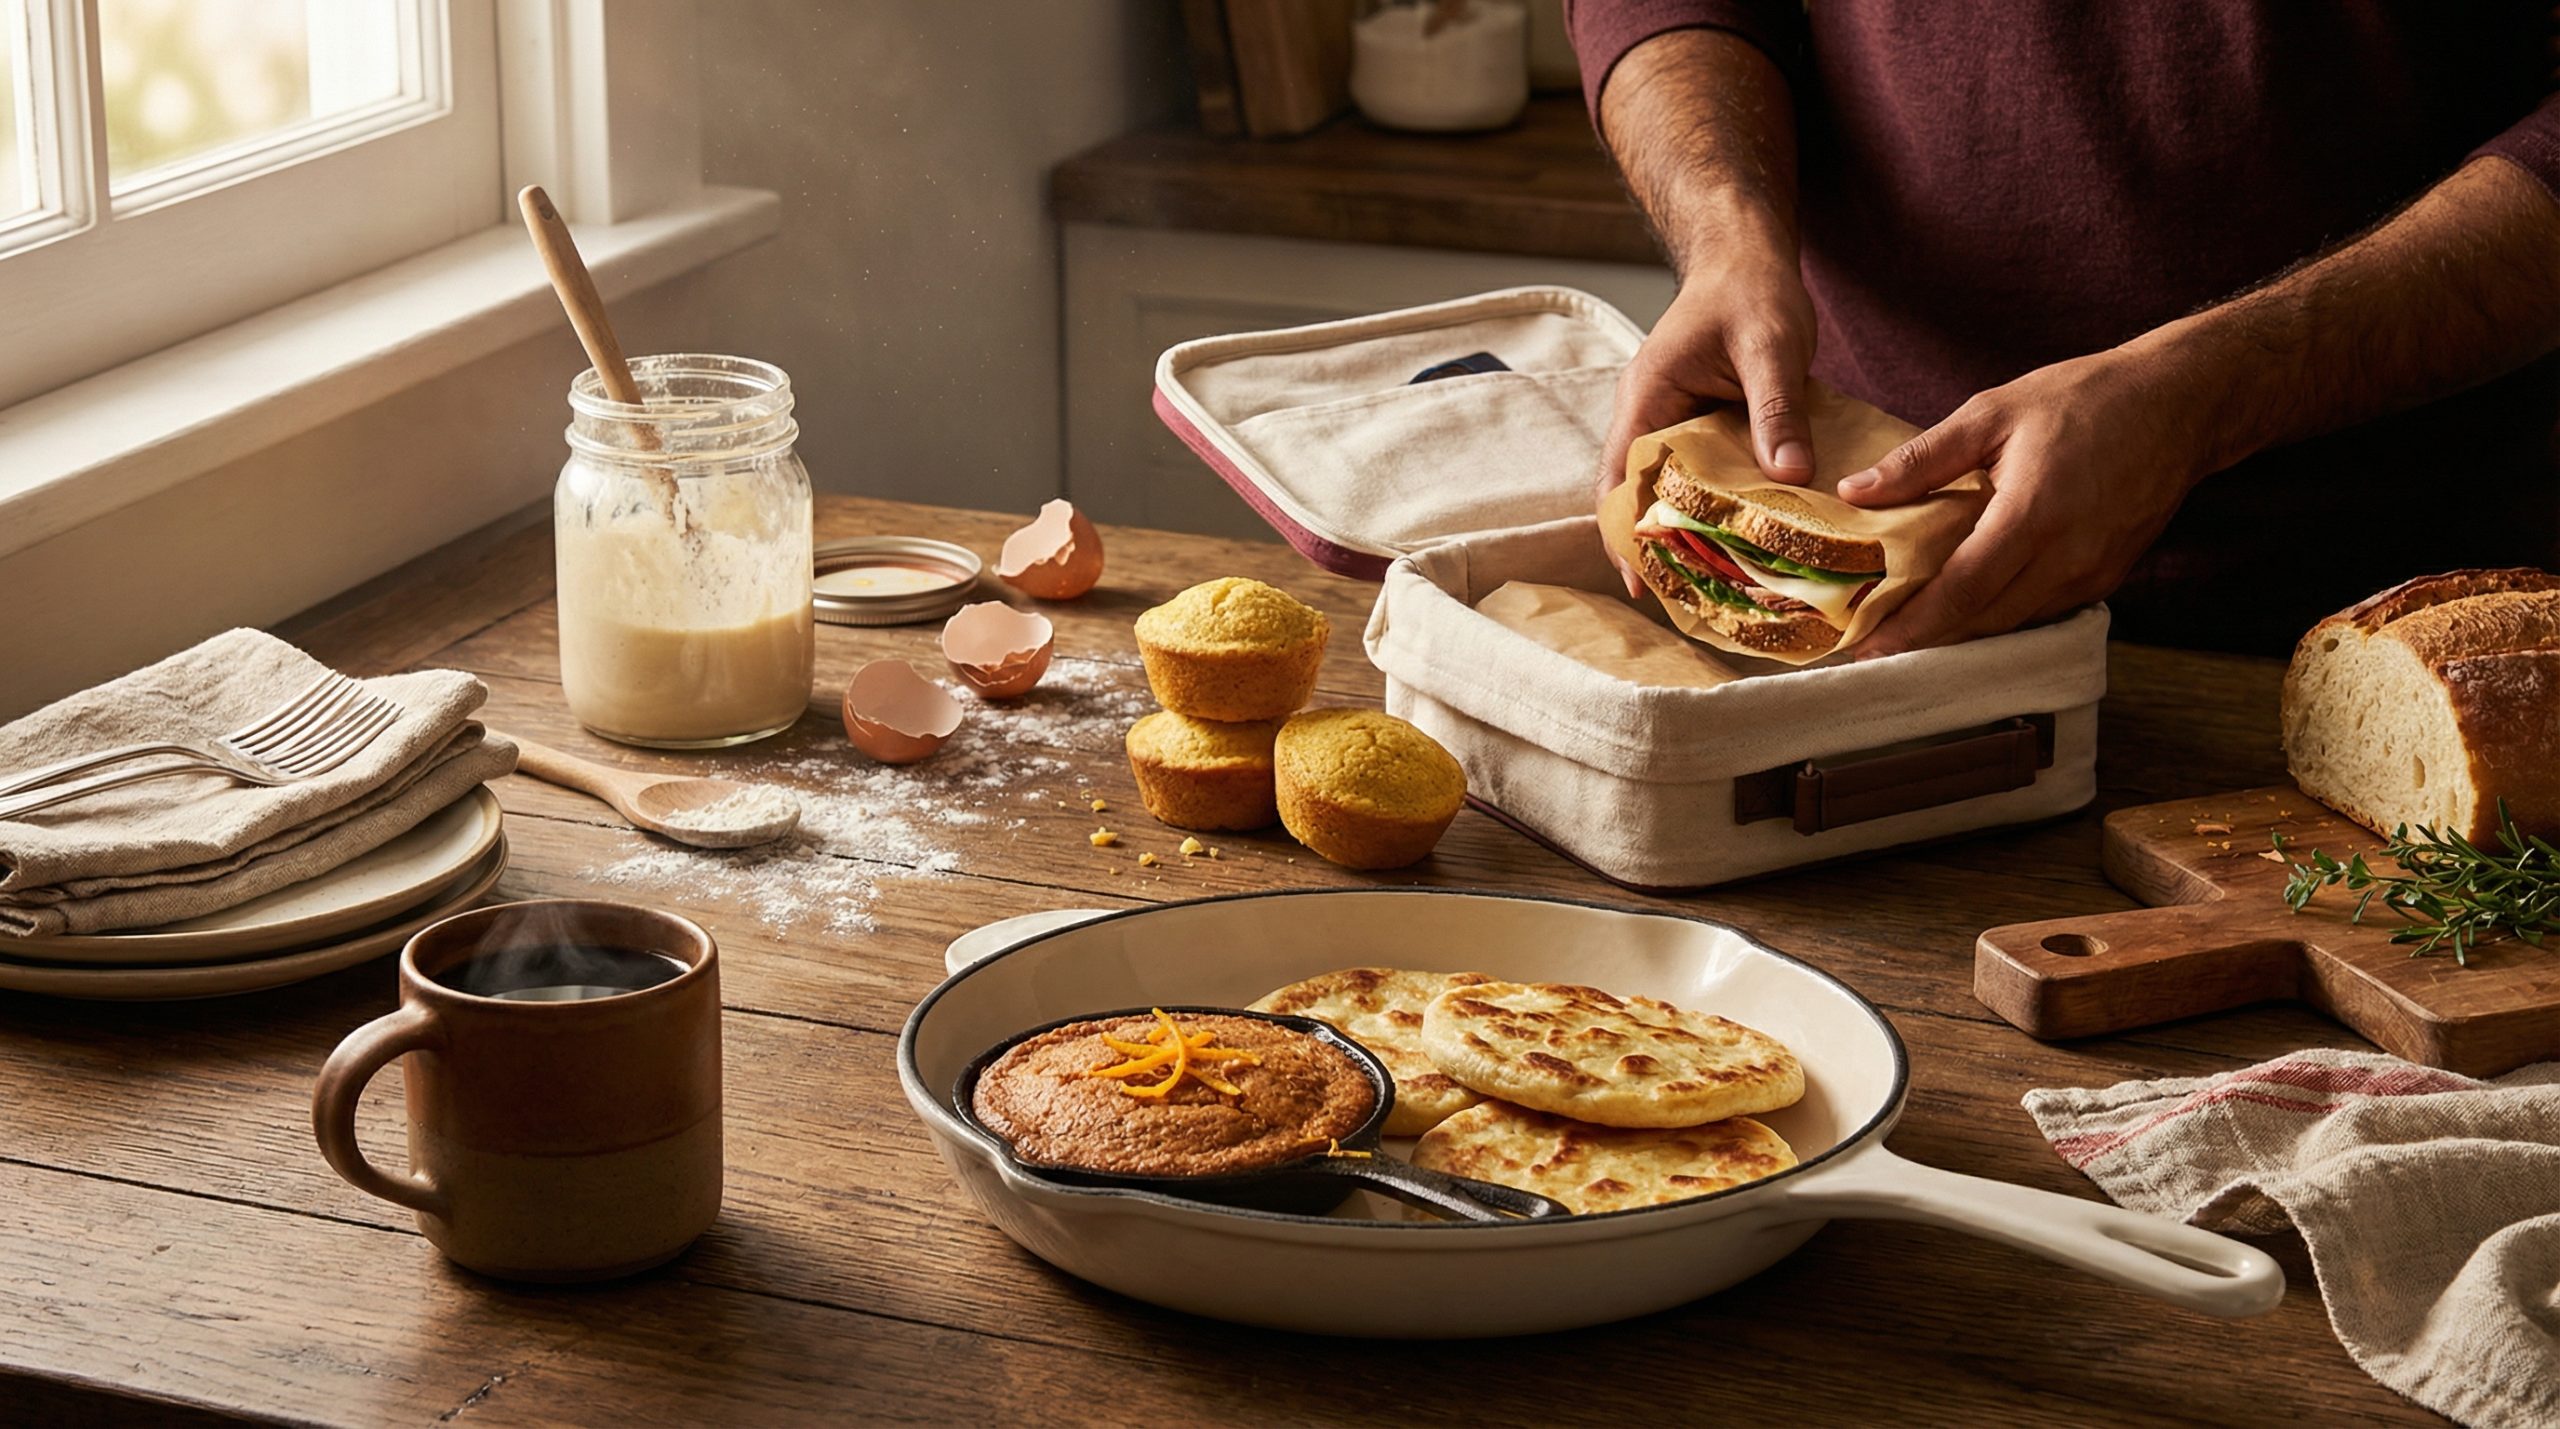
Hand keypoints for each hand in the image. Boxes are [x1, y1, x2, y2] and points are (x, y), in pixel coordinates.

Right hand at [1596, 216, 1815, 594]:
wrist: (1748, 254)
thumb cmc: (1751, 288)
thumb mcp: (1770, 345)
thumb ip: (1777, 409)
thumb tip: (1791, 475)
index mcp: (1648, 399)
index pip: (1620, 479)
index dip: (1625, 533)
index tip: (1640, 583)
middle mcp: (1652, 417)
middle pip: (1641, 496)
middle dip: (1658, 546)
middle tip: (1689, 601)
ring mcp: (1678, 423)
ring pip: (1674, 491)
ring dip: (1691, 532)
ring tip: (1719, 586)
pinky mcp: (1707, 427)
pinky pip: (1706, 477)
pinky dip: (1721, 509)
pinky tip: (1750, 541)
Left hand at [1837, 349, 2213, 656]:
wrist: (2179, 404)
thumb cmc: (2085, 398)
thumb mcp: (1992, 412)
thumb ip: (1922, 458)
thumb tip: (1857, 490)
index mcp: (2033, 514)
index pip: (1962, 591)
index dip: (1913, 626)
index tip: (1868, 645)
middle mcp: (2068, 557)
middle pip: (1985, 620)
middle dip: (1928, 641)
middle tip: (1874, 647)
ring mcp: (2094, 573)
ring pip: (2015, 623)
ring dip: (1963, 634)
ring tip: (1909, 633)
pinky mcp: (2108, 577)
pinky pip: (2043, 611)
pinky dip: (2002, 616)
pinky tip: (1968, 608)